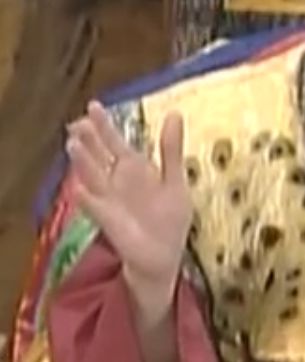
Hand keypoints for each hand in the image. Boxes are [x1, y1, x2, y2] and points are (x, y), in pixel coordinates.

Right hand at [66, 101, 191, 296]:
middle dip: (89, 139)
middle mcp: (116, 181)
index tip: (93, 105)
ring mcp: (109, 200)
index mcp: (134, 169)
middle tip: (79, 123)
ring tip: (73, 144)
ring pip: (92, 176)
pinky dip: (85, 197)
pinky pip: (94, 206)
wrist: (164, 256)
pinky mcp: (108, 220)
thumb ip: (171, 150)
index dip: (104, 125)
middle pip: (98, 155)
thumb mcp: (175, 180)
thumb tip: (175, 113)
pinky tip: (77, 186)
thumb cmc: (169, 218)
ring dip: (82, 162)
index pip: (115, 142)